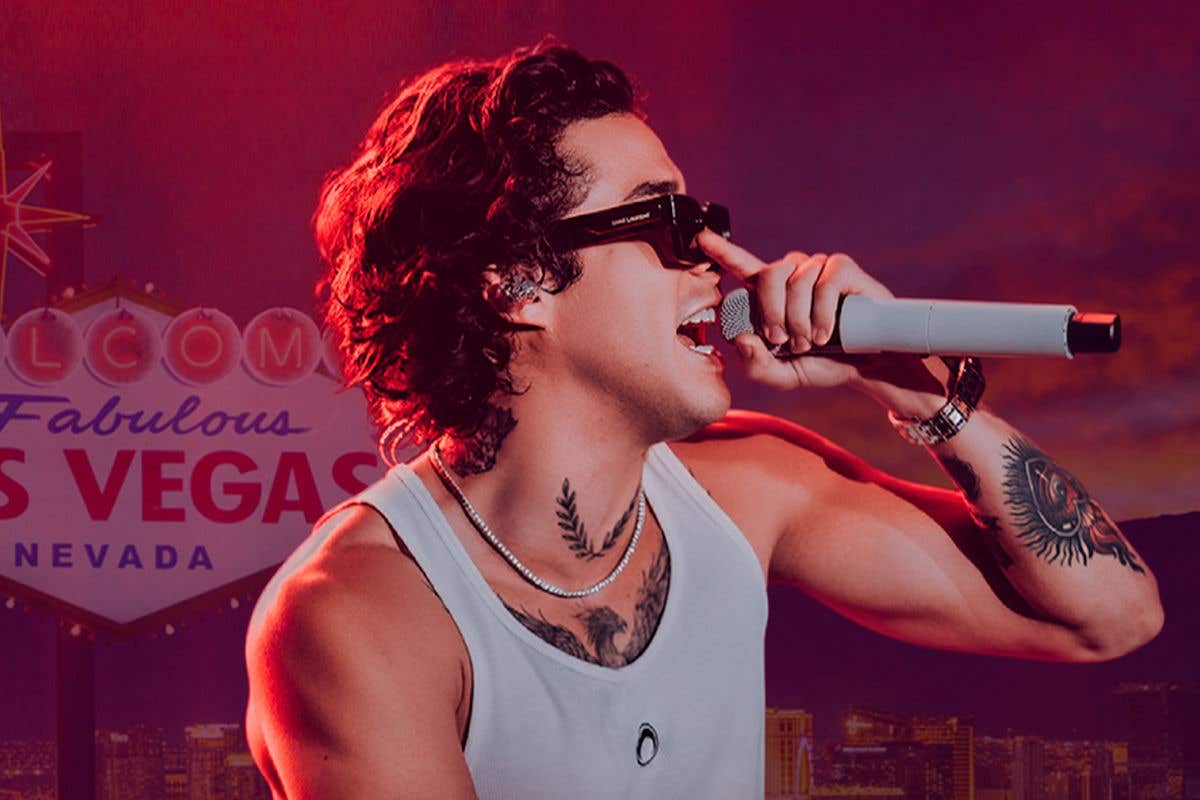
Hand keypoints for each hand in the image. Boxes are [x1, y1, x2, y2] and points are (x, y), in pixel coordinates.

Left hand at [697, 230, 940, 395]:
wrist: (867, 366)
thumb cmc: (822, 364)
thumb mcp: (781, 374)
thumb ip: (755, 365)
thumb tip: (742, 339)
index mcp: (771, 293)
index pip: (742, 265)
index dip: (721, 250)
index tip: (701, 238)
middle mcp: (792, 274)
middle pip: (768, 275)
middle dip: (772, 313)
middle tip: (785, 341)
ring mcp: (818, 267)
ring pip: (795, 282)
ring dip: (800, 320)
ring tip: (812, 341)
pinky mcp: (843, 268)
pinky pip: (824, 283)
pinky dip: (823, 314)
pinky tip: (828, 333)